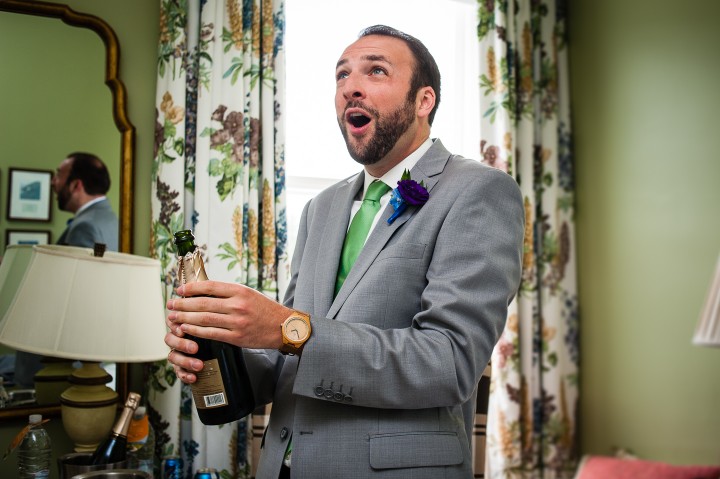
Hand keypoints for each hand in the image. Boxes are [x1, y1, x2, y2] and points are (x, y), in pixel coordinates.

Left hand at [165, 280, 291, 381]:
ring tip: (173, 317)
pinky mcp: (236, 338)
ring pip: (204, 319)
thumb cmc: (265, 309)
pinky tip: (186, 329)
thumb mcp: (249, 294)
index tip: (180, 290)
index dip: (191, 288)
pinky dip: (196, 331)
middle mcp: (237, 305)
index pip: (210, 286)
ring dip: (185, 318)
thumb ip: (229, 293)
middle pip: (203, 304)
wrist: (283, 327)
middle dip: (183, 304)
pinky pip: (211, 333)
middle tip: (171, 304)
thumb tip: (204, 293)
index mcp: (240, 291)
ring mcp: (237, 322)